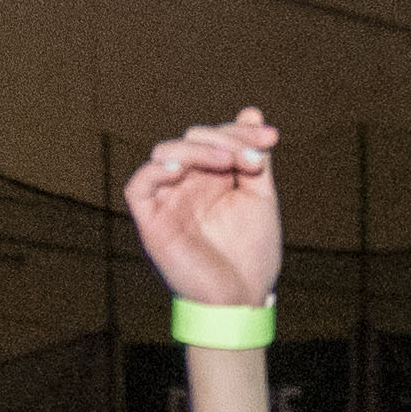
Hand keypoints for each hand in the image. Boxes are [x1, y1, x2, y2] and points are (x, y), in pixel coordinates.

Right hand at [124, 113, 285, 304]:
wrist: (240, 300)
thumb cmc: (250, 255)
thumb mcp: (260, 198)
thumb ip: (253, 157)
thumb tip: (251, 112)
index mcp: (211, 177)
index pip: (216, 136)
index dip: (241, 131)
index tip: (271, 139)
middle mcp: (187, 184)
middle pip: (192, 138)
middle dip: (225, 139)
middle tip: (255, 158)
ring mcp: (168, 200)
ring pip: (166, 153)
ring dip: (197, 149)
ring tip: (226, 161)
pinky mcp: (151, 221)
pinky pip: (139, 186)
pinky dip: (156, 171)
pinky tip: (183, 168)